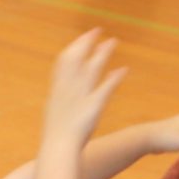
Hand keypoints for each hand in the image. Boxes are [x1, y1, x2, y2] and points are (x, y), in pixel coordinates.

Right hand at [44, 30, 125, 147]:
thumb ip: (60, 101)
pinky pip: (106, 88)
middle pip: (78, 58)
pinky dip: (115, 78)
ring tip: (113, 41)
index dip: (74, 47)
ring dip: (103, 54)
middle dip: (87, 42)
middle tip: (97, 30)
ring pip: (92, 69)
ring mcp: (81, 96)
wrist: (57, 148)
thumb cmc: (55, 137)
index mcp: (58, 89)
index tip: (83, 37)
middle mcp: (68, 88)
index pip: (64, 61)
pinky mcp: (94, 106)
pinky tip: (124, 70)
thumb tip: (60, 93)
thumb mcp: (55, 113)